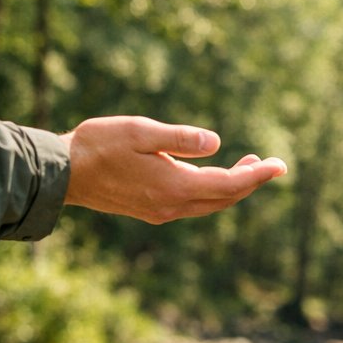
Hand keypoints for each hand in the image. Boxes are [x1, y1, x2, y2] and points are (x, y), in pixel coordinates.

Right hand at [60, 116, 286, 223]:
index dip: (258, 176)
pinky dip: (211, 191)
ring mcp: (160, 211)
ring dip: (231, 187)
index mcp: (174, 187)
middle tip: (271, 164)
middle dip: (251, 183)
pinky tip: (211, 175)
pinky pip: (192, 204)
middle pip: (224, 199)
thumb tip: (217, 143)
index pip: (229, 185)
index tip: (281, 166)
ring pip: (209, 204)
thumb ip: (181, 138)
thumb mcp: (141, 131)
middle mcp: (171, 206)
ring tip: (248, 166)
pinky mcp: (150, 210)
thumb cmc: (98, 145)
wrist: (61, 173)